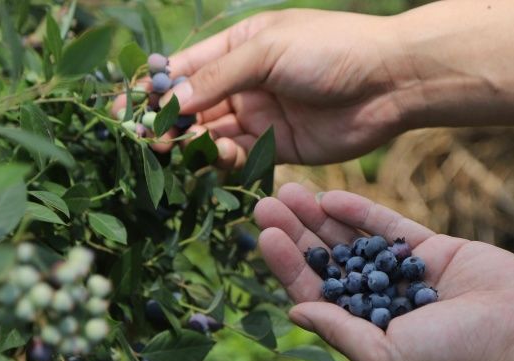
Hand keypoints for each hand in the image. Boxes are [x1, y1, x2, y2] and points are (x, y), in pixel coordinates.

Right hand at [122, 10, 414, 167]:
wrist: (389, 82)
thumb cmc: (330, 50)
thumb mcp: (268, 52)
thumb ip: (217, 77)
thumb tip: (169, 100)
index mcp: (238, 48)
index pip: (183, 69)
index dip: (153, 89)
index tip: (124, 111)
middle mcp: (244, 83)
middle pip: (192, 107)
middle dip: (166, 123)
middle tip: (143, 141)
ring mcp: (261, 116)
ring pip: (211, 135)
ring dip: (190, 144)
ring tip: (174, 150)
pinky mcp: (279, 148)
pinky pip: (239, 156)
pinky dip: (222, 159)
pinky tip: (217, 156)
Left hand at [254, 184, 513, 360]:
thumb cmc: (457, 360)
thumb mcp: (386, 357)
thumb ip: (342, 332)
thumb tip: (296, 312)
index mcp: (370, 338)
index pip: (317, 299)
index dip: (288, 269)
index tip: (263, 237)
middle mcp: (384, 308)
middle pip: (329, 266)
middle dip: (296, 237)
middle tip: (262, 204)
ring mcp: (408, 277)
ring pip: (354, 243)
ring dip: (320, 220)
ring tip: (287, 192)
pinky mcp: (435, 251)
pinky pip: (390, 229)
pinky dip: (361, 213)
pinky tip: (329, 196)